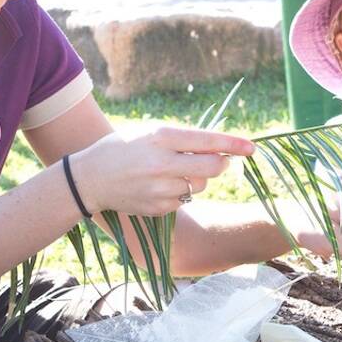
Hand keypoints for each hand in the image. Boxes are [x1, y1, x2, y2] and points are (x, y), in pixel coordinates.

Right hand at [68, 125, 253, 216]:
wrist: (89, 178)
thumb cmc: (123, 148)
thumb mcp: (150, 133)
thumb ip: (183, 139)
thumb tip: (219, 145)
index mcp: (161, 137)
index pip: (208, 140)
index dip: (234, 144)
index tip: (252, 147)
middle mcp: (163, 163)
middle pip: (214, 167)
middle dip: (222, 163)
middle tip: (219, 159)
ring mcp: (160, 189)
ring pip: (201, 185)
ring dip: (198, 177)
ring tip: (175, 171)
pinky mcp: (158, 208)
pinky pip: (185, 199)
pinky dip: (181, 192)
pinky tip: (160, 185)